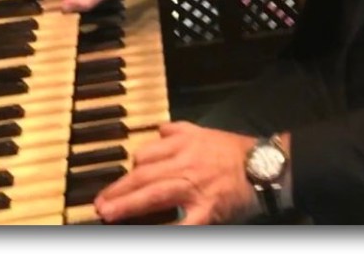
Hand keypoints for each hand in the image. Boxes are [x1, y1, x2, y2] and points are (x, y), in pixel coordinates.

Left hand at [95, 121, 258, 224]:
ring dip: (128, 204)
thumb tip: (159, 130)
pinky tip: (154, 233)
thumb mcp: (205, 132)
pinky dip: (167, 229)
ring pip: (154, 193)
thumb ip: (179, 130)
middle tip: (100, 203)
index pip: (146, 153)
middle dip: (119, 188)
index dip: (129, 168)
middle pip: (143, 174)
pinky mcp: (206, 210)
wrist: (263, 165)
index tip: (119, 180)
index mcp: (184, 143)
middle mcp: (184, 163)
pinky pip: (182, 223)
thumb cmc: (235, 151)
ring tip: (109, 214)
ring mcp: (194, 187)